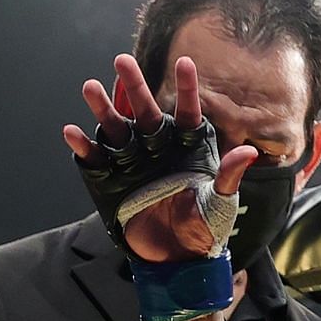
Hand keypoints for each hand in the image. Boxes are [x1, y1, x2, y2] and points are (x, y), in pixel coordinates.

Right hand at [61, 54, 260, 260]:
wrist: (178, 260)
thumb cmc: (205, 229)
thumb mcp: (221, 204)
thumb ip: (229, 176)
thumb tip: (248, 152)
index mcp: (187, 148)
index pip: (189, 114)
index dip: (186, 89)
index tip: (186, 62)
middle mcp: (158, 149)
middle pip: (146, 113)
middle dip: (135, 87)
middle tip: (122, 60)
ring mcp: (133, 163)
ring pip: (117, 129)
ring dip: (103, 109)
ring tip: (90, 86)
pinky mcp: (110, 181)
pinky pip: (95, 160)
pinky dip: (83, 146)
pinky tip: (71, 131)